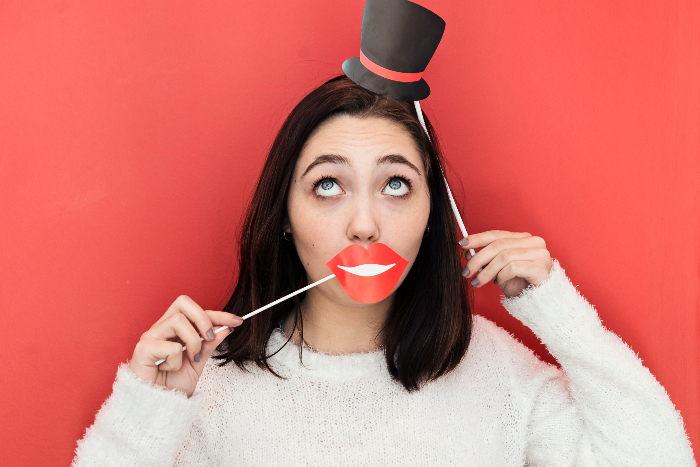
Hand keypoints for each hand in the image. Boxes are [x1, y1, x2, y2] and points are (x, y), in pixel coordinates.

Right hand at [128, 295, 243, 397]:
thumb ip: (208, 345)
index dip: (218, 314)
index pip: (196, 311)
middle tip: (210, 338)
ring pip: (178, 321)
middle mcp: (161, 328)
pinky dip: (176, 361)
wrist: (156, 408)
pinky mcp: (142, 349)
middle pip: (183, 302)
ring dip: (192, 342)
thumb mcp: (197, 363)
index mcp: (174, 329)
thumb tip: (226, 329)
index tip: (237, 321)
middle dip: (203, 319)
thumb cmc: (172, 386)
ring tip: (190, 359)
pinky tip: (168, 369)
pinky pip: (170, 346)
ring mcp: (150, 336)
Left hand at [459, 230, 552, 298]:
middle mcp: (533, 242)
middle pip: (498, 245)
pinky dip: (501, 276)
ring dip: (486, 271)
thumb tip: (467, 253)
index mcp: (523, 238)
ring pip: (503, 257)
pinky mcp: (540, 266)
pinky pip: (512, 268)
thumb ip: (487, 260)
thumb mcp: (499, 270)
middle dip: (478, 259)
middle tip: (466, 271)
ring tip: (477, 281)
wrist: (541, 302)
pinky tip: (498, 283)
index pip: (497, 234)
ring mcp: (539, 253)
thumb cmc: (520, 285)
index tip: (462, 244)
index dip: (478, 238)